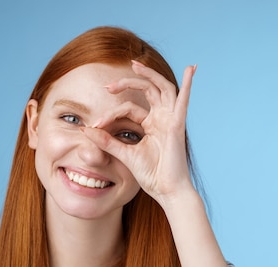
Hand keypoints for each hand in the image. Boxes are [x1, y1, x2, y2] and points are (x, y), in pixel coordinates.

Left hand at [82, 60, 196, 206]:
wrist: (166, 191)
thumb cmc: (151, 175)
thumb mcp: (124, 154)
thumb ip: (107, 141)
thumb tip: (86, 130)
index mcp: (152, 124)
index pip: (130, 109)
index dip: (110, 114)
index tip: (95, 127)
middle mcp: (163, 118)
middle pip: (147, 90)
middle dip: (128, 83)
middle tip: (108, 85)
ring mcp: (171, 120)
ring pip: (162, 88)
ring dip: (150, 75)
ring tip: (136, 64)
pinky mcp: (177, 126)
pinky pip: (184, 101)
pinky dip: (189, 84)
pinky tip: (191, 69)